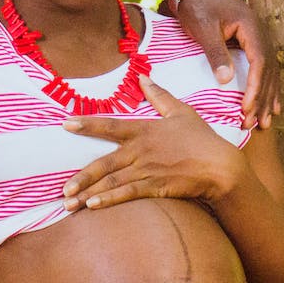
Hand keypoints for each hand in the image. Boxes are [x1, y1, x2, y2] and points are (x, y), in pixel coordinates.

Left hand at [62, 76, 248, 210]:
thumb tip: (143, 76)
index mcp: (144, 130)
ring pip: (112, 181)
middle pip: (104, 162)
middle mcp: (141, 149)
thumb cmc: (202, 138)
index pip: (110, 125)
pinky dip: (109, 199)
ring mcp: (147, 169)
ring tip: (70, 203)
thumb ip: (160, 95)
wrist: (221, 166)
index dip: (87, 124)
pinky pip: (128, 193)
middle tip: (62, 189)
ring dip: (89, 193)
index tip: (66, 124)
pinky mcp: (156, 186)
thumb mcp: (181, 111)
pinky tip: (93, 206)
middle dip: (81, 177)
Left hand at [170, 0, 280, 127]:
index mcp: (251, 28)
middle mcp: (261, 35)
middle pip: (268, 72)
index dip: (255, 87)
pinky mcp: (252, 46)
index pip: (259, 62)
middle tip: (253, 123)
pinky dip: (268, 90)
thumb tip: (226, 80)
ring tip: (265, 123)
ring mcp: (258, 40)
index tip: (246, 107)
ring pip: (270, 74)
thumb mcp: (204, 28)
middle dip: (262, 99)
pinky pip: (265, 71)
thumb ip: (215, 53)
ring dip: (268, 99)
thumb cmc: (199, 6)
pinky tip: (272, 106)